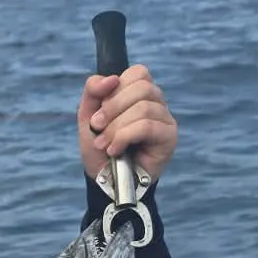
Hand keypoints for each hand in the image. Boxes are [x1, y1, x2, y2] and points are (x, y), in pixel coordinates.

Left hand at [77, 64, 178, 186]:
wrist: (105, 183)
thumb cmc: (100, 150)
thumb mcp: (88, 117)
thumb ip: (93, 91)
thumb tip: (112, 78)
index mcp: (140, 94)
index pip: (138, 73)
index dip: (116, 88)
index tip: (99, 111)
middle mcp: (157, 103)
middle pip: (142, 87)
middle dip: (113, 108)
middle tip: (97, 128)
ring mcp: (165, 119)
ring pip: (143, 107)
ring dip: (116, 127)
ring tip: (104, 145)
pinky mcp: (169, 137)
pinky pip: (147, 126)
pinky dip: (125, 137)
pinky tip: (116, 150)